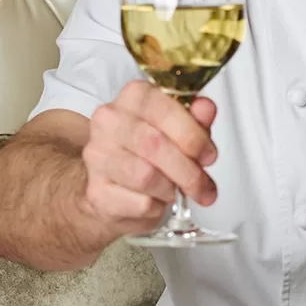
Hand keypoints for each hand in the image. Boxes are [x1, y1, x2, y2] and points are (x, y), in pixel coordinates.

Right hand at [81, 81, 219, 235]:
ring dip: (171, 189)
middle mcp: (109, 121)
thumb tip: (206, 109)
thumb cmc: (149, 155)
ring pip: (146, 176)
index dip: (192, 135)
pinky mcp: (97, 192)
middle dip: (188, 170)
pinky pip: (139, 203)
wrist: (113, 190)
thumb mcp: (180, 132)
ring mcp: (98, 156)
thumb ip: (195, 120)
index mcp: (133, 97)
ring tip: (174, 190)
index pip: (163, 108)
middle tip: (202, 185)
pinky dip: (157, 208)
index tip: (208, 155)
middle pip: (154, 144)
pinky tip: (155, 201)